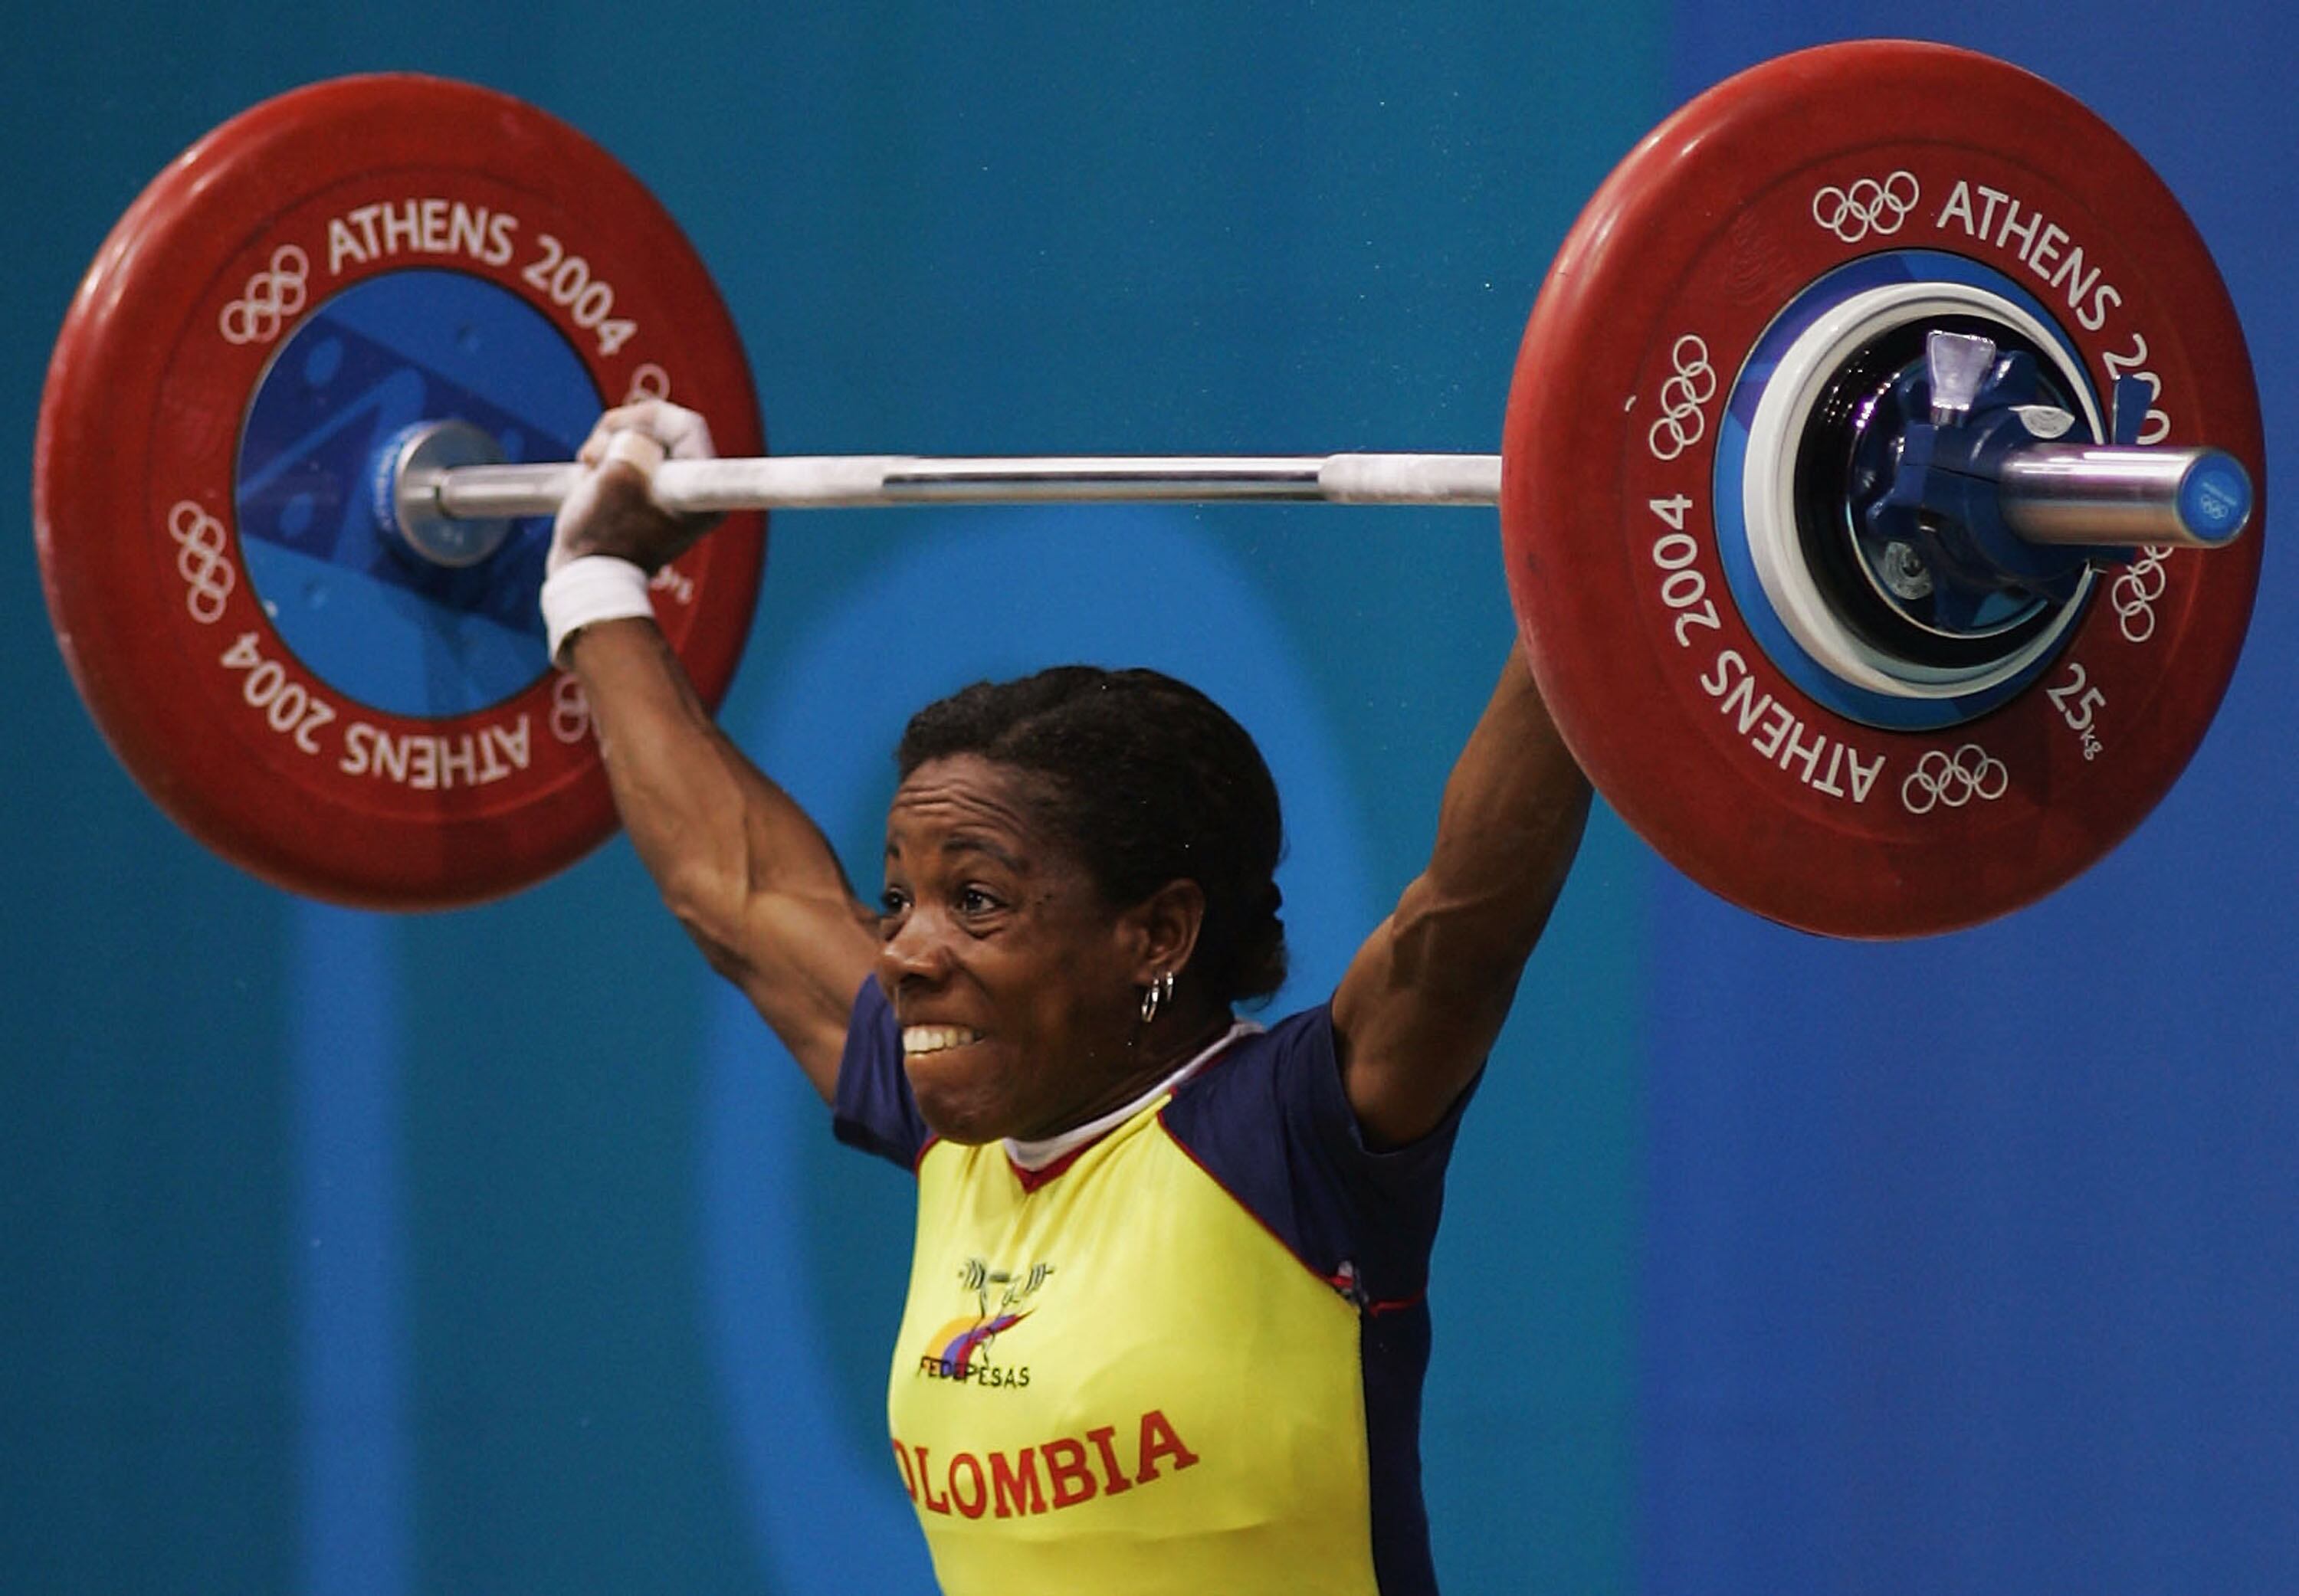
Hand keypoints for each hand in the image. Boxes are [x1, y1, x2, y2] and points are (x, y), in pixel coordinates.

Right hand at [547, 401, 721, 575]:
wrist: (585, 578)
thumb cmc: (601, 538)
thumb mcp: (617, 479)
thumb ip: (631, 443)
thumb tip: (634, 436)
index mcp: (699, 493)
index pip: (687, 427)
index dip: (651, 419)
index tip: (618, 434)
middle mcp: (694, 491)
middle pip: (661, 429)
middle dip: (620, 431)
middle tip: (591, 455)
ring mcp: (671, 491)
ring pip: (642, 439)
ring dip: (608, 445)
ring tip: (588, 469)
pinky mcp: (650, 492)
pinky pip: (631, 455)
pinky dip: (607, 457)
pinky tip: (590, 475)